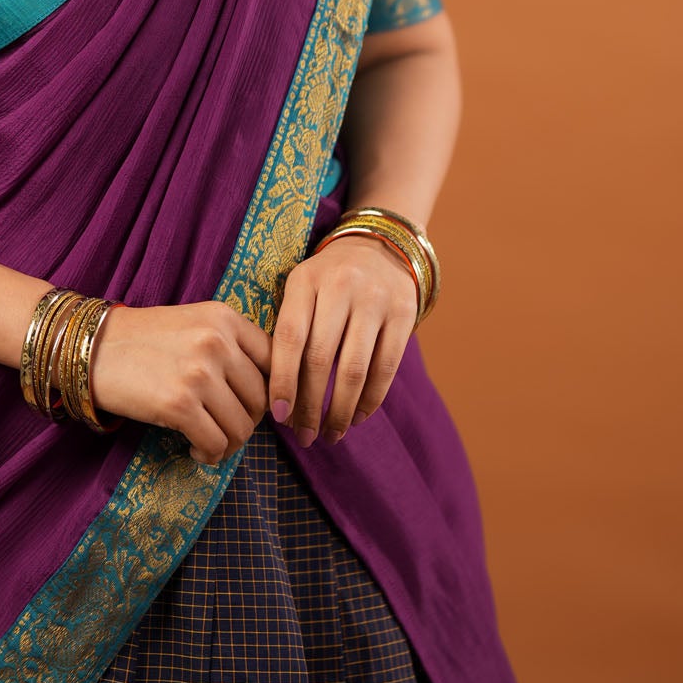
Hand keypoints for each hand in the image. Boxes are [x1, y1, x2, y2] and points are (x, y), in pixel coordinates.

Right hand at [87, 300, 272, 464]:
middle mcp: (217, 342)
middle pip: (261, 400)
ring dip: (229, 444)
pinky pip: (215, 443)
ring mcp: (199, 373)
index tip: (262, 410)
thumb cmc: (145, 340)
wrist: (91, 348)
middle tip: (226, 428)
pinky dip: (210, 454)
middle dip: (248, 423)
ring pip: (242, 427)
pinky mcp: (179, 405)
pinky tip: (196, 450)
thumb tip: (270, 391)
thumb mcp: (195, 323)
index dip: (275, 393)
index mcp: (226, 318)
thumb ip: (232, 346)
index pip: (276, 362)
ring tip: (211, 443)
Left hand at [267, 235, 418, 447]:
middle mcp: (340, 286)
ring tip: (331, 434)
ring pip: (354, 369)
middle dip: (310, 406)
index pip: (289, 337)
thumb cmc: (328, 281)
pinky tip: (357, 417)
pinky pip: (386, 367)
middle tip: (304, 436)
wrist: (380, 246)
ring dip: (340, 410)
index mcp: (305, 280)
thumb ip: (290, 330)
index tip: (279, 416)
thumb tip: (278, 397)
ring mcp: (374, 299)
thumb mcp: (302, 288)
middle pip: (320, 358)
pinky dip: (370, 399)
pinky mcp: (404, 313)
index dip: (282, 381)